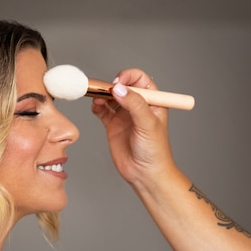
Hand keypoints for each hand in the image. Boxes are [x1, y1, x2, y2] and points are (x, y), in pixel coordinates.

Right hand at [91, 68, 174, 189]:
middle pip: (122, 85)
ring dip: (102, 95)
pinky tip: (96, 107)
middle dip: (112, 85)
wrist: (144, 174)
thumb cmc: (155, 151)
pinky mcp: (113, 125)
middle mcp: (137, 106)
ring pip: (110, 97)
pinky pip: (102, 110)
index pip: (139, 79)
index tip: (118, 84)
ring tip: (97, 98)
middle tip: (105, 91)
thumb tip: (119, 89)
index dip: (128, 77)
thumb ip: (134, 104)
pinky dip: (97, 106)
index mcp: (152, 101)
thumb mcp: (147, 124)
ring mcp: (124, 115)